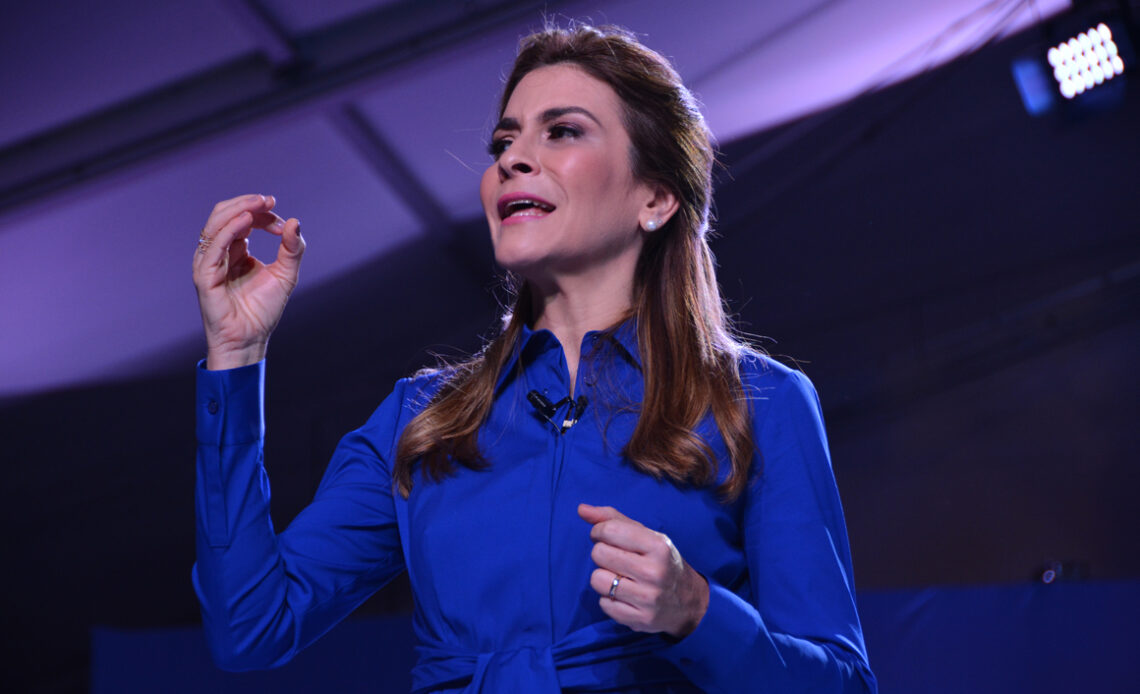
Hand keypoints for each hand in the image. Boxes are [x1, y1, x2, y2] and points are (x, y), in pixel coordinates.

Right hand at [192, 194, 303, 369]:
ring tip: (258, 205)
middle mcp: (219, 252)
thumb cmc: (263, 310)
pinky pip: (212, 247)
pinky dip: (228, 230)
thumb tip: (295, 221)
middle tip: (268, 200)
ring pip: (214, 224)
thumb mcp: (286, 275)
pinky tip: (246, 222)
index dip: (261, 213)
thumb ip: (292, 249)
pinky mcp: (204, 275)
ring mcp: (209, 263)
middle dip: (247, 204)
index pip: (243, 219)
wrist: (250, 339)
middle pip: (224, 215)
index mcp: (235, 249)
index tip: (282, 218)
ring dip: (237, 210)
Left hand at [578, 503, 708, 638]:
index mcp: (658, 546)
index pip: (610, 530)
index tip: (604, 536)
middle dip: (601, 553)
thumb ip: (612, 519)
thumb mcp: (645, 535)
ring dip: (603, 577)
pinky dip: (608, 598)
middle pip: (599, 554)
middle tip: (614, 558)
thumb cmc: (661, 561)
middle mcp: (654, 572)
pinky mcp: (640, 619)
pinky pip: (604, 604)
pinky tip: (624, 595)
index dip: (599, 531)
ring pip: (597, 580)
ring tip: (618, 577)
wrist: (690, 602)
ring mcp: (648, 598)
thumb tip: (581, 509)